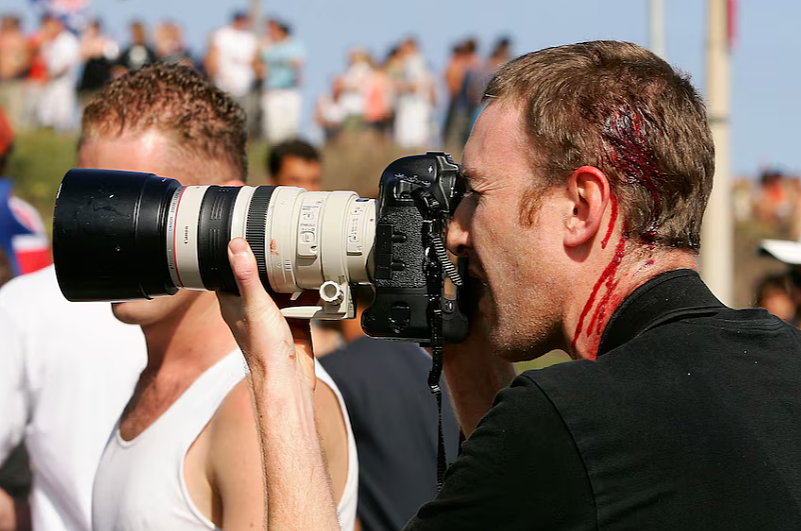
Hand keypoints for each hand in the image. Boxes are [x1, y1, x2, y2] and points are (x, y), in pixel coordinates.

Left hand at [217, 238, 315, 390]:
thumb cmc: (264, 348)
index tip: (245, 234)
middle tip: (281, 239)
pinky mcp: (293, 322)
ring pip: (283, 288)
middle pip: (261, 277)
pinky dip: (312, 292)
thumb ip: (248, 275)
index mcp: (235, 302)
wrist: (288, 379)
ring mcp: (274, 315)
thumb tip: (236, 245)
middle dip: (272, 261)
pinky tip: (320, 282)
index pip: (231, 271)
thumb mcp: (256, 304)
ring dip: (293, 276)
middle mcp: (253, 307)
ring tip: (303, 255)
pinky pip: (303, 301)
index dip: (236, 253)